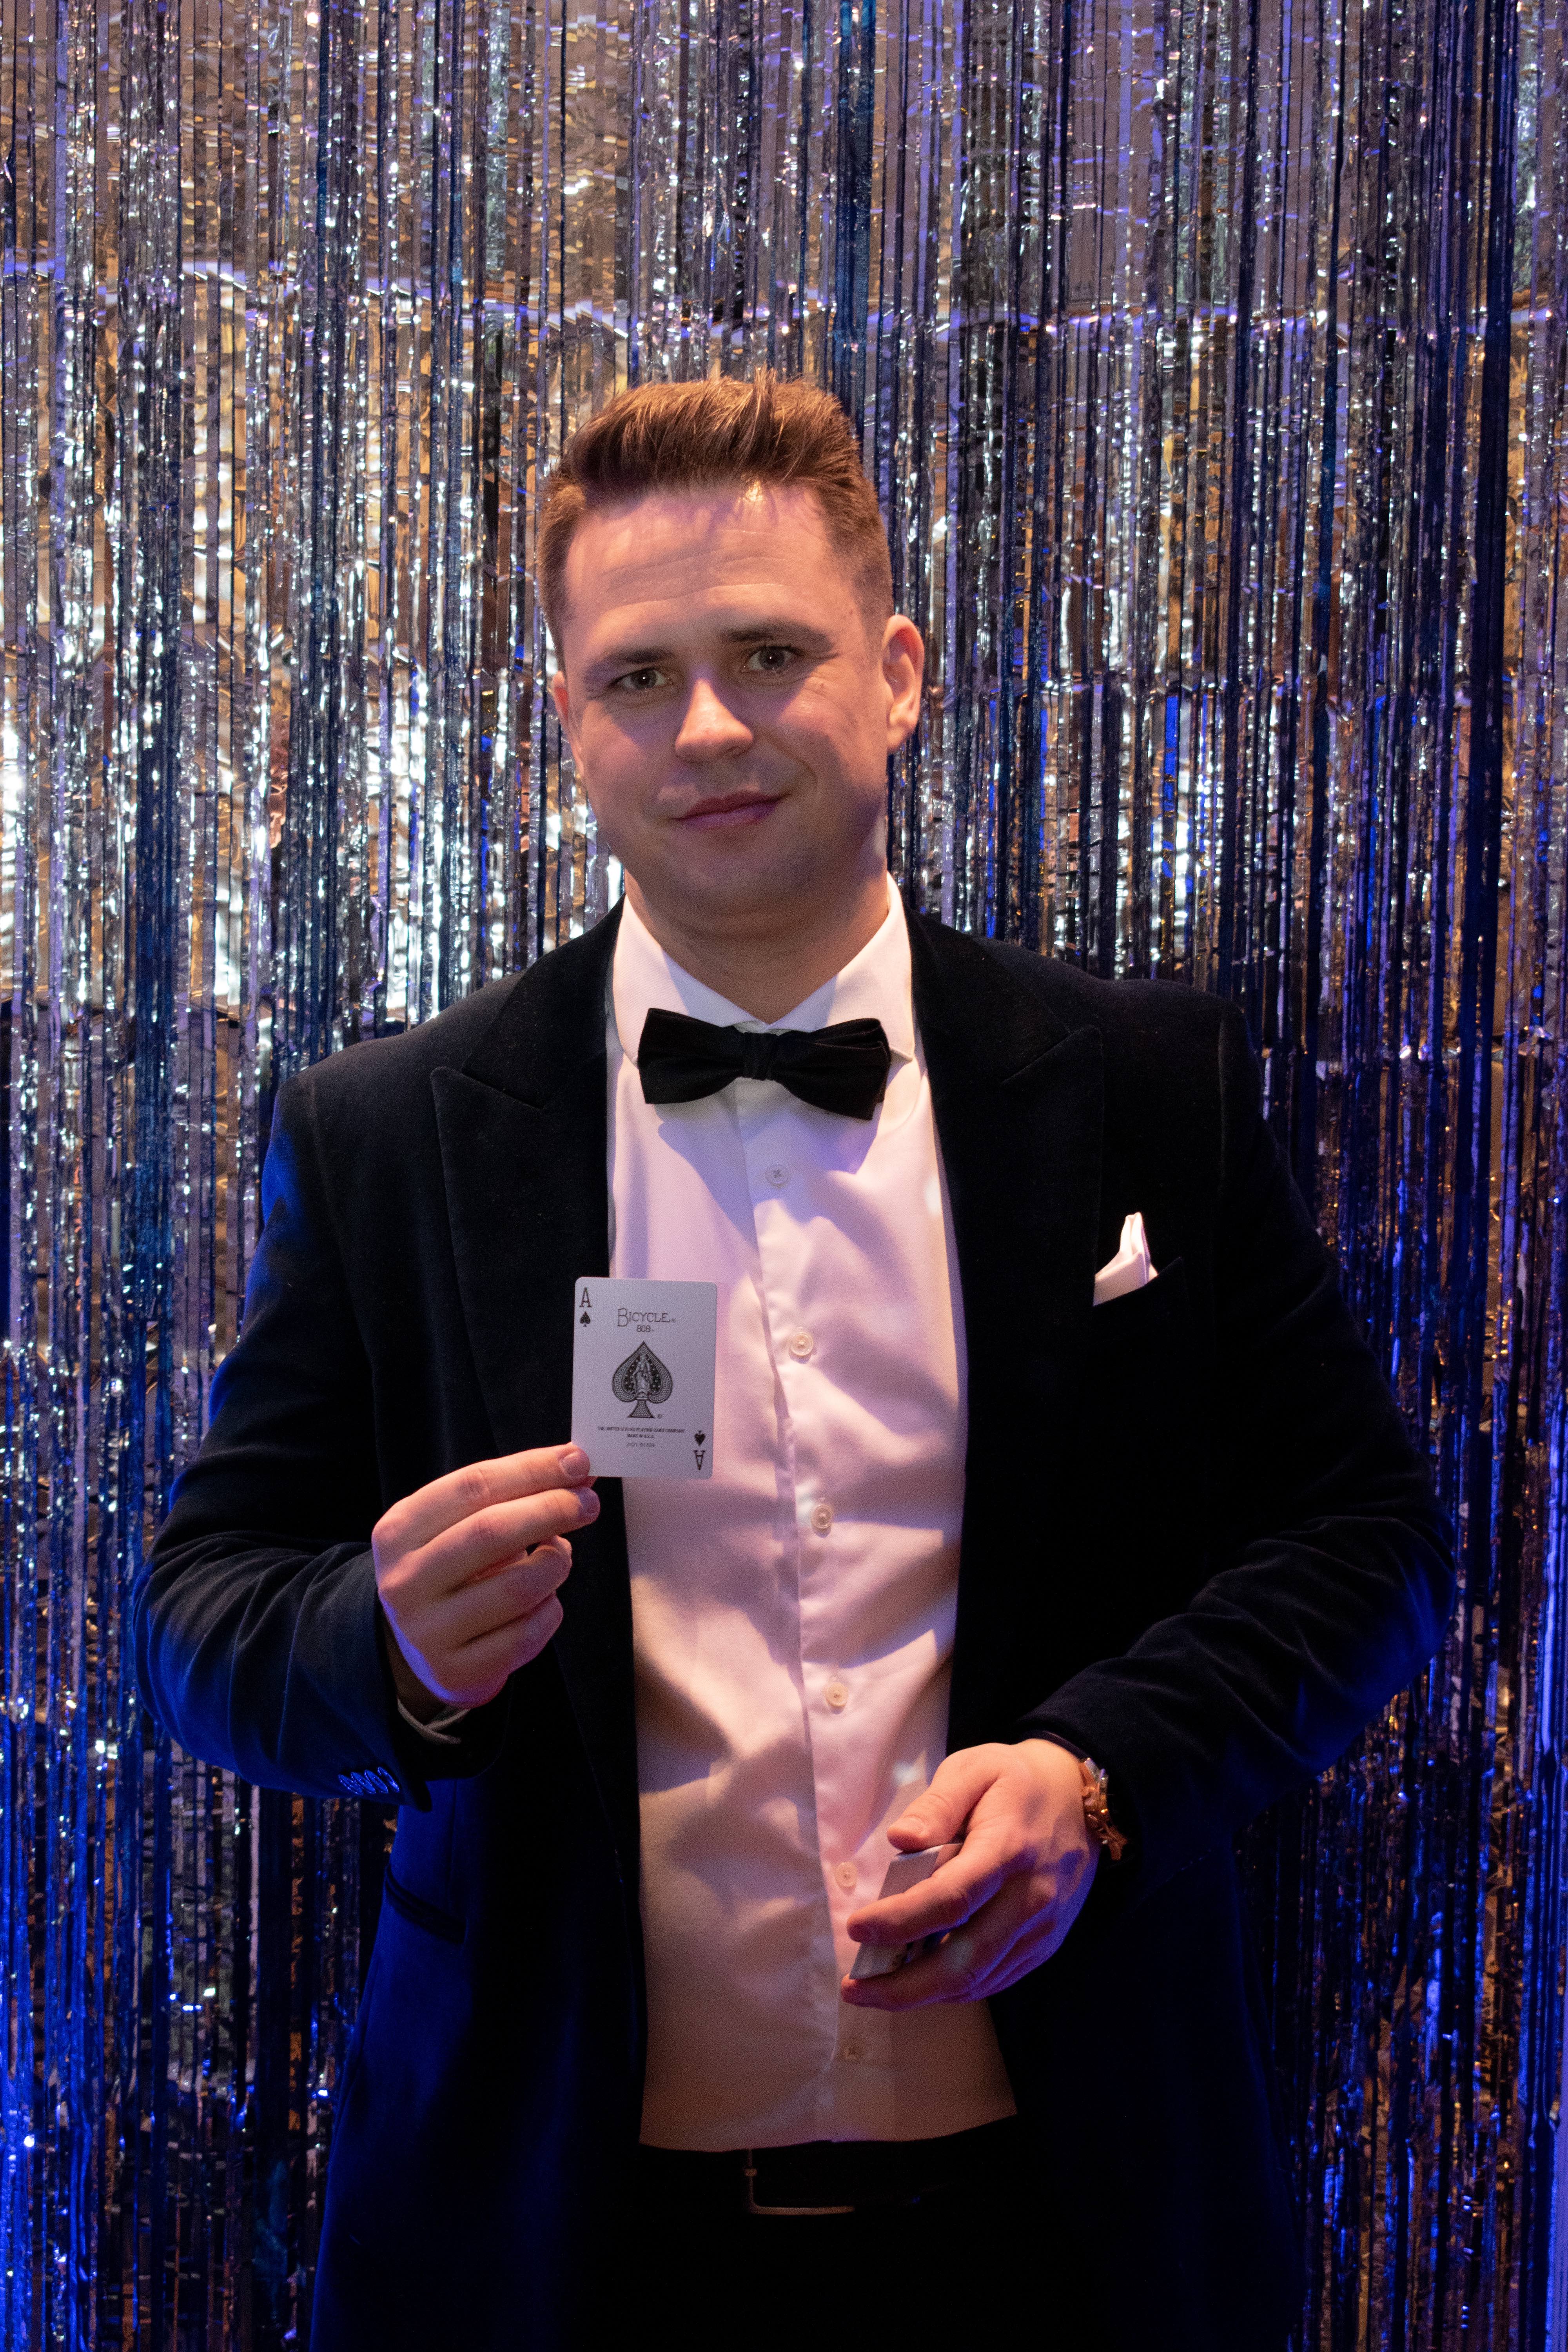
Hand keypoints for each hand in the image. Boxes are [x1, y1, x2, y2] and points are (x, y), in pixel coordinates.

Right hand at [372, 1444, 597, 1716]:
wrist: (422, 1649)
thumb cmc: (453, 1570)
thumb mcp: (457, 1526)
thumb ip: (506, 1495)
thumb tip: (575, 1464)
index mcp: (399, 1532)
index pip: (472, 1486)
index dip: (532, 1469)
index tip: (577, 1460)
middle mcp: (404, 1582)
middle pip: (491, 1531)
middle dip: (552, 1508)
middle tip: (589, 1501)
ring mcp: (428, 1633)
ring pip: (518, 1587)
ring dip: (556, 1563)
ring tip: (559, 1554)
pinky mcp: (458, 1673)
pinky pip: (528, 1634)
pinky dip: (550, 1609)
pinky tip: (545, 1600)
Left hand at [840, 1739, 1097, 2008]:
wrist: (1080, 1799)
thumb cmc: (1016, 1781)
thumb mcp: (974, 1770)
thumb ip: (936, 1805)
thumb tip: (898, 1840)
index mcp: (1008, 1849)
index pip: (951, 1899)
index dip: (900, 1921)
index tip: (856, 1928)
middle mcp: (1029, 1897)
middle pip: (965, 1960)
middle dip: (904, 1985)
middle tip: (854, 1989)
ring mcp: (1041, 1927)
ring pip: (979, 1980)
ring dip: (923, 1995)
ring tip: (874, 1992)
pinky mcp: (1045, 1943)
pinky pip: (996, 1980)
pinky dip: (953, 1989)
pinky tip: (918, 1983)